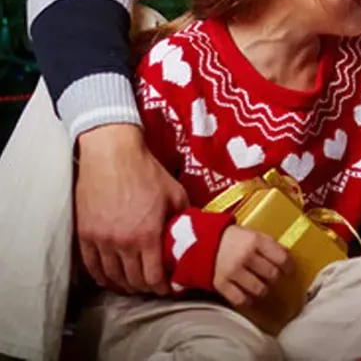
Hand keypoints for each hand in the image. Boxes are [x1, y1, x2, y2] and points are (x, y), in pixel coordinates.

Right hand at [76, 124, 188, 294]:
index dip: (162, 287)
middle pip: (132, 280)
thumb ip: (183, 216)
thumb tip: (192, 233)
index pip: (153, 277)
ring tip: (133, 284)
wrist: (112, 155)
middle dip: (145, 287)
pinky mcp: (84, 235)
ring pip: (111, 277)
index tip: (167, 288)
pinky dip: (102, 277)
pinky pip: (92, 267)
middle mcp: (122, 243)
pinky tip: (111, 278)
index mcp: (147, 234)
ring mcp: (101, 241)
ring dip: (123, 285)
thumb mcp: (175, 192)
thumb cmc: (146, 171)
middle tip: (152, 286)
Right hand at [214, 225, 293, 307]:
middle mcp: (246, 256)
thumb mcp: (252, 234)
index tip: (290, 270)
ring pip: (259, 289)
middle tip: (273, 277)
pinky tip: (249, 297)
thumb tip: (287, 257)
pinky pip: (241, 299)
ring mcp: (233, 272)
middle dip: (275, 277)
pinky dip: (248, 300)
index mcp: (256, 240)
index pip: (281, 257)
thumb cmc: (233, 238)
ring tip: (262, 286)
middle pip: (272, 274)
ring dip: (263, 289)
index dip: (289, 266)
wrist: (203, 242)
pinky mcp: (222, 284)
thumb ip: (268, 244)